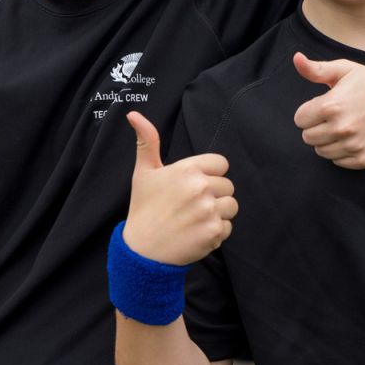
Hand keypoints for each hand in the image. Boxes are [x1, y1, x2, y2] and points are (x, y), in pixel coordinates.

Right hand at [122, 112, 236, 265]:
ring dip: (217, 213)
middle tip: (191, 205)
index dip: (209, 174)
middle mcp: (201, 188)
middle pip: (228, 185)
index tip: (193, 185)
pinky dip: (215, 232)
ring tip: (195, 219)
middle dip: (213, 194)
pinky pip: (228, 227)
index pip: (221, 163)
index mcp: (187, 169)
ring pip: (231, 206)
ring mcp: (209, 211)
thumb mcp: (143, 172)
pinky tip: (196, 233)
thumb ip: (147, 141)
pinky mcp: (215, 232)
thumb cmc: (143, 208)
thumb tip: (133, 114)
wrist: (142, 250)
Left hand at [292, 53, 364, 169]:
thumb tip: (296, 58)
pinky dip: (342, 152)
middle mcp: (341, 128)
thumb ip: (315, 69)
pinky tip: (352, 138)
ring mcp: (354, 145)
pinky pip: (339, 162)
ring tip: (343, 127)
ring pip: (322, 152)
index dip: (308, 112)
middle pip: (308, 137)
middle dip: (316, 126)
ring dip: (327, 141)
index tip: (321, 107)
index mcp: (331, 106)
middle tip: (332, 117)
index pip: (299, 119)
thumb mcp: (343, 69)